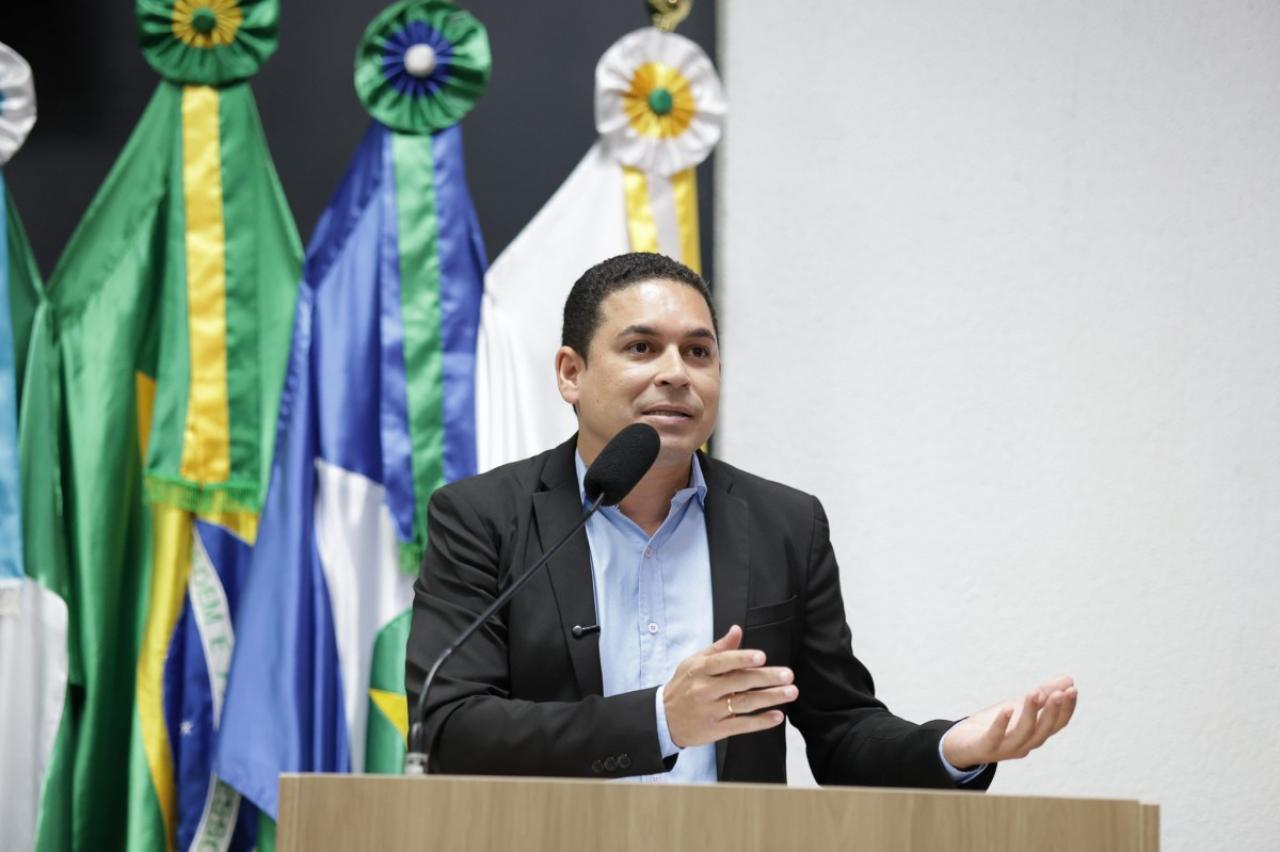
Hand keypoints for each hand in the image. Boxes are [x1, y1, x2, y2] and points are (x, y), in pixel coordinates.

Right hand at [663, 625, 797, 748]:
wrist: (663, 719)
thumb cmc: (683, 686)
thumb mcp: (693, 662)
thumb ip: (718, 648)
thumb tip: (737, 630)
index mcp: (699, 670)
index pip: (723, 662)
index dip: (743, 658)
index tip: (762, 657)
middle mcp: (705, 690)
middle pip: (739, 682)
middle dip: (766, 678)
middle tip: (788, 675)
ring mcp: (711, 711)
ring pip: (745, 703)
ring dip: (770, 698)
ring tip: (791, 692)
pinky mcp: (716, 730)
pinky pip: (741, 725)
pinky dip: (760, 721)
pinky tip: (777, 716)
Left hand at [941, 675, 1077, 768]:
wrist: (962, 744)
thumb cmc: (994, 725)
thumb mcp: (1019, 706)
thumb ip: (1043, 695)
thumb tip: (1069, 680)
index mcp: (1034, 735)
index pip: (1056, 725)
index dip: (1066, 709)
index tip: (1073, 690)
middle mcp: (1024, 744)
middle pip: (1043, 731)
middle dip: (1053, 712)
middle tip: (1061, 693)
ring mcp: (1005, 748)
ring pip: (1023, 733)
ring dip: (1031, 714)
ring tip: (1034, 693)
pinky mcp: (986, 747)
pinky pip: (995, 737)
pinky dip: (1002, 724)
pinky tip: (1007, 709)